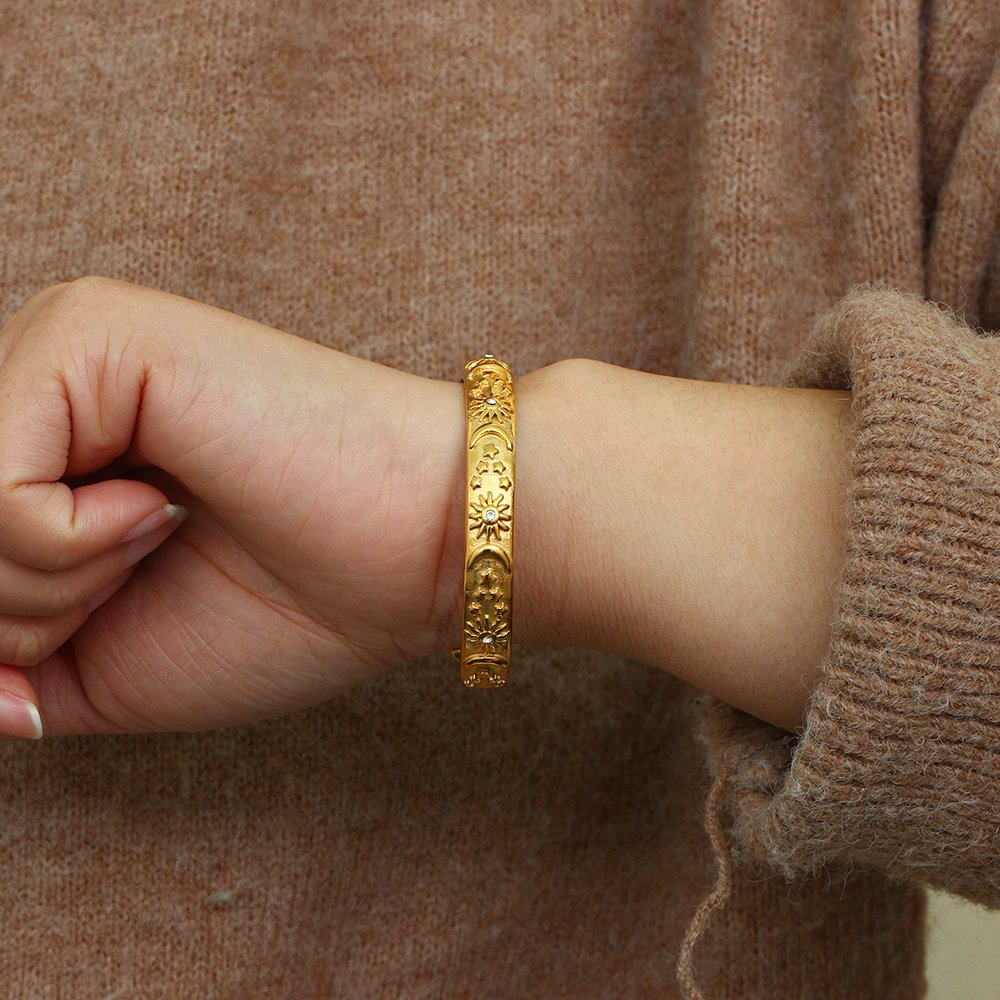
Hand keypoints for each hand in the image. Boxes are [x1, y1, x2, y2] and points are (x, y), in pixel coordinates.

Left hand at [0, 277, 468, 735]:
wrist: (414, 557)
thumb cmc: (283, 610)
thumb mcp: (88, 669)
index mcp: (48, 446)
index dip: (8, 628)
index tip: (89, 626)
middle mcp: (44, 380)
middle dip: (19, 614)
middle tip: (137, 576)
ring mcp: (65, 341)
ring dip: (45, 587)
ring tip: (160, 538)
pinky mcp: (95, 329)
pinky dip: (64, 545)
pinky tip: (160, 508)